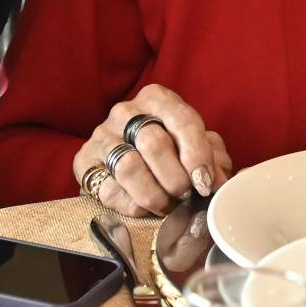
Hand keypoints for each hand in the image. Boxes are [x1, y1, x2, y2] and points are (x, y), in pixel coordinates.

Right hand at [71, 85, 235, 216]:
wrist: (126, 156)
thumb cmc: (169, 148)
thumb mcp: (194, 145)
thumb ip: (212, 158)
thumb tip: (220, 183)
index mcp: (157, 98)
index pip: (181, 120)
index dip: (197, 154)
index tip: (205, 182)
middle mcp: (126, 112)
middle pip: (154, 144)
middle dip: (175, 178)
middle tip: (186, 195)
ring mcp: (102, 135)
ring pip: (129, 167)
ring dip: (154, 194)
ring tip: (168, 205)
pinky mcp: (84, 162)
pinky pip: (109, 189)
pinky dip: (132, 205)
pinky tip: (145, 208)